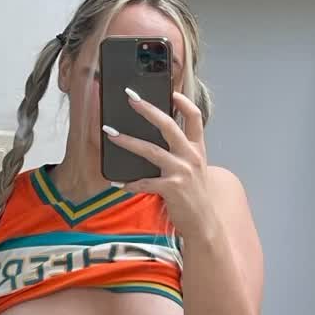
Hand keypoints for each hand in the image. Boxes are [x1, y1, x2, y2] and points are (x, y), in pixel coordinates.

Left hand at [103, 89, 215, 238]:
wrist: (204, 223)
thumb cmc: (195, 195)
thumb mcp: (195, 169)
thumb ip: (181, 153)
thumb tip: (156, 140)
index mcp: (197, 149)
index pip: (195, 117)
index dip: (183, 102)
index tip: (170, 91)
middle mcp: (191, 156)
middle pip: (168, 125)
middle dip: (148, 109)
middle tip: (131, 98)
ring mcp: (182, 172)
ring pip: (150, 150)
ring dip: (127, 141)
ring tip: (110, 134)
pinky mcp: (171, 188)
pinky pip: (144, 182)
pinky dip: (129, 183)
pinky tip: (116, 183)